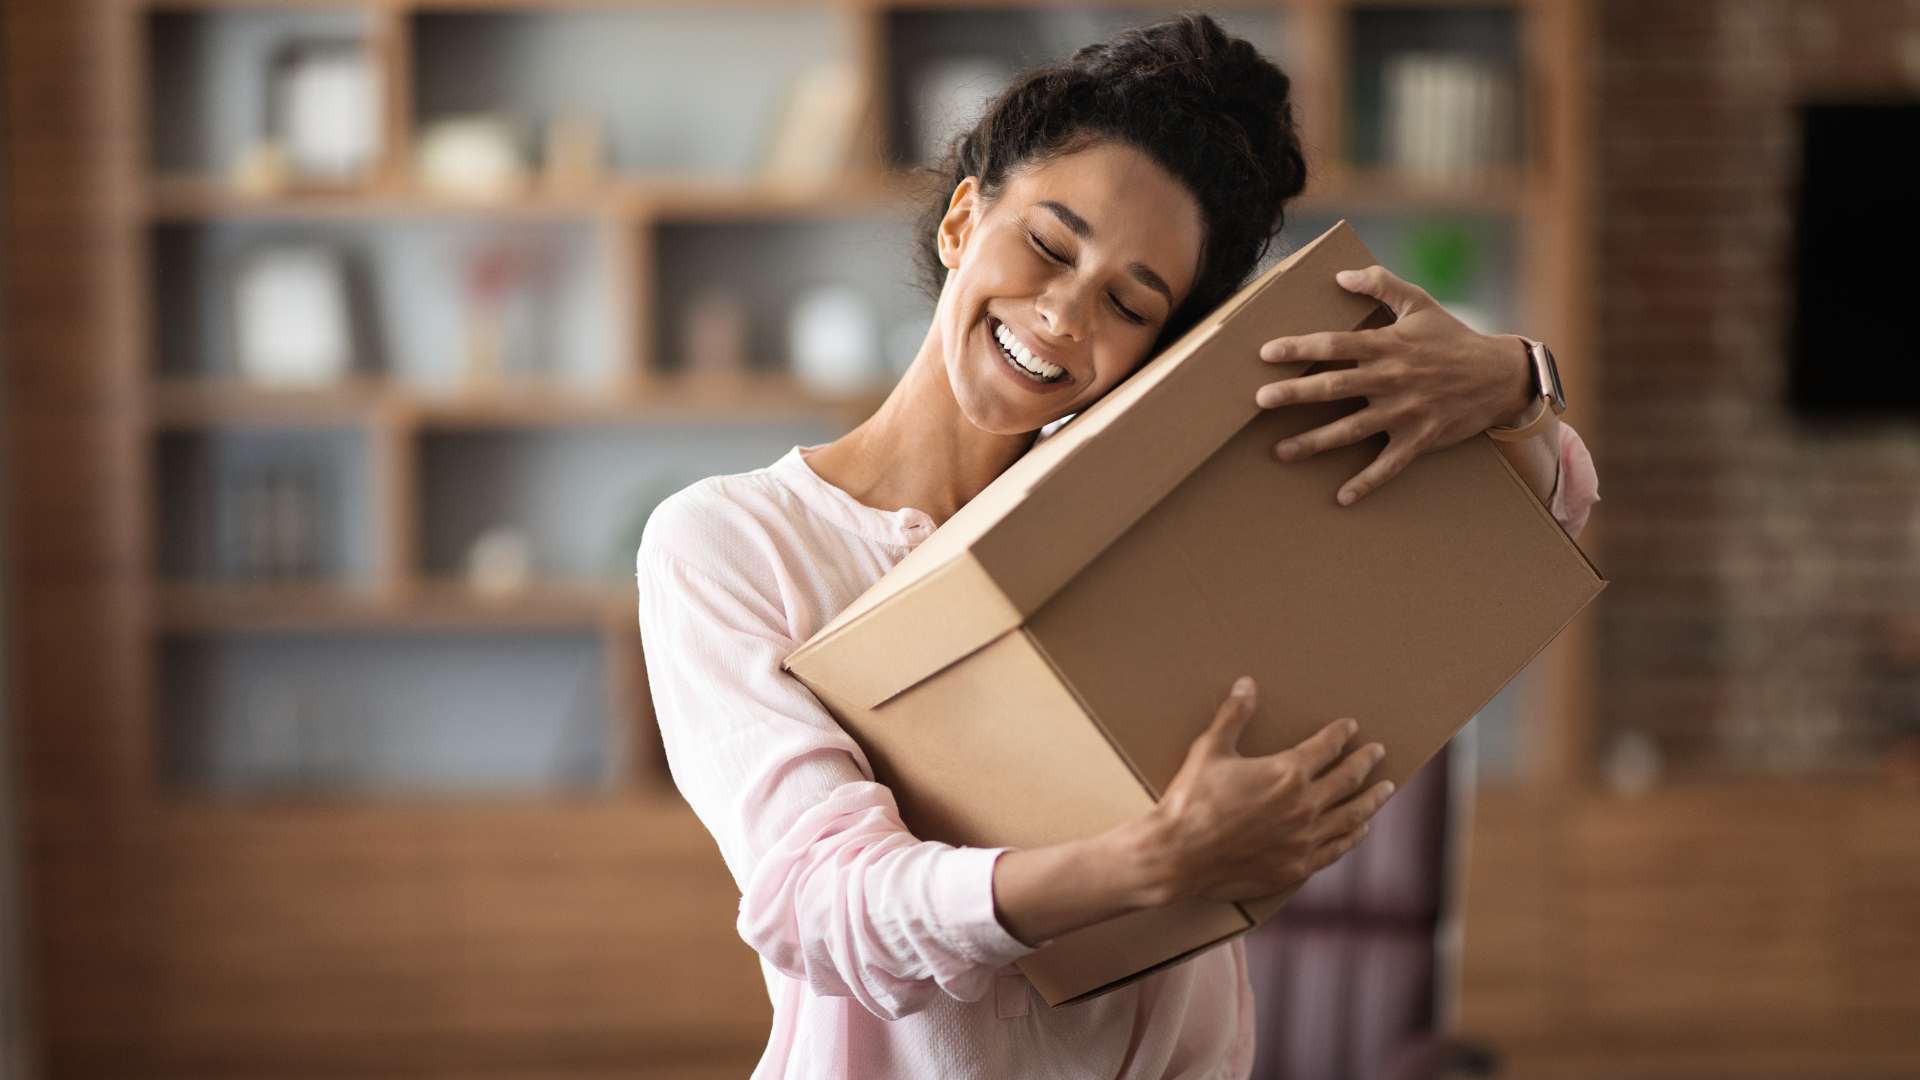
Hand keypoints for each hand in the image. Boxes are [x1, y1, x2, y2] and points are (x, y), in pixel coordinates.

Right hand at [1137, 675, 1394, 906]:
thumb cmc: (1191, 800)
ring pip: (1352, 816)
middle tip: (1378, 752)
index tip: (1351, 727)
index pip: (1326, 747)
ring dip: (1371, 800)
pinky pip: (1336, 849)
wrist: (1177, 855)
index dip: (1341, 734)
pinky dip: (1352, 836)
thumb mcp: (1210, 750)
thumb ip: (1233, 716)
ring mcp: (1304, 840)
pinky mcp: (1297, 867)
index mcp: (1287, 772)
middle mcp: (1305, 806)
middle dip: (1365, 762)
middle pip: (1348, 779)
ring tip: (1384, 790)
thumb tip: (1247, 684)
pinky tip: (1359, 830)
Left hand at [1253, 264, 1535, 505]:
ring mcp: (1405, 412)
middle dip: (1295, 394)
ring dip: (1315, 442)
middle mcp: (1392, 379)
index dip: (1300, 347)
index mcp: (1388, 345)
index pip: (1336, 344)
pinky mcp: (1419, 439)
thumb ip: (1382, 284)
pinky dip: (1366, 483)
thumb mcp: (1420, 303)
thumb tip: (1341, 274)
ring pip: (1352, 430)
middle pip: (1335, 387)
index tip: (1266, 353)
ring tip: (1280, 452)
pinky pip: (1389, 466)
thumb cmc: (1453, 337)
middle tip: (1260, 400)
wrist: (1500, 375)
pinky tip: (1341, 498)